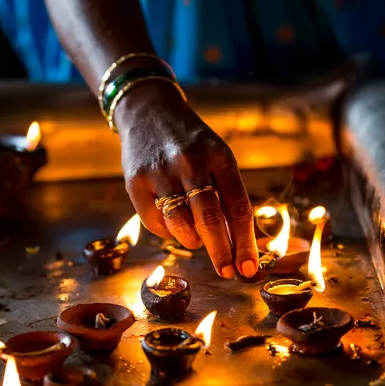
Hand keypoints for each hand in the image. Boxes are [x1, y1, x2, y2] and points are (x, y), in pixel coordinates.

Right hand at [115, 82, 258, 278]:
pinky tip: (173, 224)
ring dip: (193, 241)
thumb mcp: (218, 158)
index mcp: (220, 157)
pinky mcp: (136, 180)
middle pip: (210, 220)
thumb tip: (239, 244)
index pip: (238, 208)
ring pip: (180, 225)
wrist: (149, 112)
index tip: (249, 269)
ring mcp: (161, 171)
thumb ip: (228, 195)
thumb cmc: (192, 144)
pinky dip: (168, 231)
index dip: (245, 243)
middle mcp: (190, 162)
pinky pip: (154, 221)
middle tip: (227, 273)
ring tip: (197, 239)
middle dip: (221, 253)